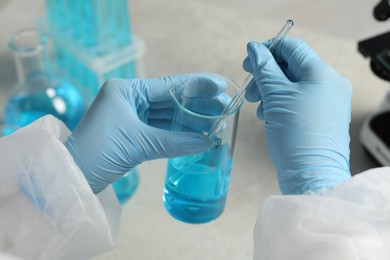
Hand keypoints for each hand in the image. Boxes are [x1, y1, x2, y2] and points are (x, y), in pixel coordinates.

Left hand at [65, 75, 226, 193]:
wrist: (74, 176)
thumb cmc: (98, 152)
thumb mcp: (139, 144)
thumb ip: (175, 142)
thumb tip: (207, 142)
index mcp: (126, 90)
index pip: (168, 85)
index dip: (196, 86)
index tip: (219, 86)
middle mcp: (129, 98)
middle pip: (170, 99)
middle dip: (197, 104)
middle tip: (223, 106)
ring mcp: (130, 115)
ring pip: (167, 115)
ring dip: (190, 119)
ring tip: (215, 120)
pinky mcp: (132, 132)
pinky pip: (160, 129)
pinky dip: (177, 133)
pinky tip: (197, 133)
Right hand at [243, 37, 351, 193]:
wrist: (311, 175)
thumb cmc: (296, 134)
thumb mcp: (275, 96)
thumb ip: (263, 68)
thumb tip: (253, 47)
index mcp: (321, 73)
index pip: (291, 47)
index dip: (267, 51)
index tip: (249, 63)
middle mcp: (329, 84)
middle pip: (290, 66)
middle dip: (266, 75)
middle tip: (250, 90)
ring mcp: (326, 101)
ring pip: (291, 85)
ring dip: (270, 91)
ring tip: (258, 107)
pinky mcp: (320, 117)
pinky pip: (296, 101)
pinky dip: (279, 104)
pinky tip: (268, 116)